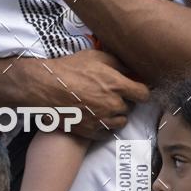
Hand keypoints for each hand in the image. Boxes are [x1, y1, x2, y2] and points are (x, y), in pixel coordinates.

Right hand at [27, 50, 149, 138]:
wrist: (46, 88)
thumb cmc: (69, 69)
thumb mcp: (95, 56)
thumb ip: (118, 63)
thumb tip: (132, 69)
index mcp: (117, 85)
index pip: (144, 94)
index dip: (141, 91)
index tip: (136, 90)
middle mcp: (112, 105)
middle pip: (131, 108)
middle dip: (125, 101)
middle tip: (112, 95)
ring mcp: (102, 120)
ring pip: (121, 122)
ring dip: (117, 115)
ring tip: (105, 108)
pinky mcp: (90, 131)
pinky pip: (107, 133)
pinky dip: (105, 126)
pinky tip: (96, 117)